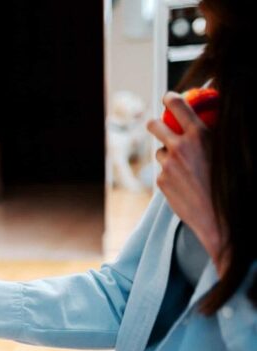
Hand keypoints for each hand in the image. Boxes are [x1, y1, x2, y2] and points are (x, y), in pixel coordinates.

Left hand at [147, 92, 224, 269]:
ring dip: (168, 153)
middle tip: (161, 125)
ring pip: (160, 151)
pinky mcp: (161, 181)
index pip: (177, 105)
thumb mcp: (228, 150)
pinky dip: (170, 172)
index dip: (170, 98)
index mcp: (199, 135)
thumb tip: (212, 117)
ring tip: (187, 165)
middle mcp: (179, 147)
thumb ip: (215, 131)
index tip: (169, 97)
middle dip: (156, 123)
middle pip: (153, 125)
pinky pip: (162, 170)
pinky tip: (186, 182)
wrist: (220, 216)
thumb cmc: (232, 183)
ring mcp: (167, 165)